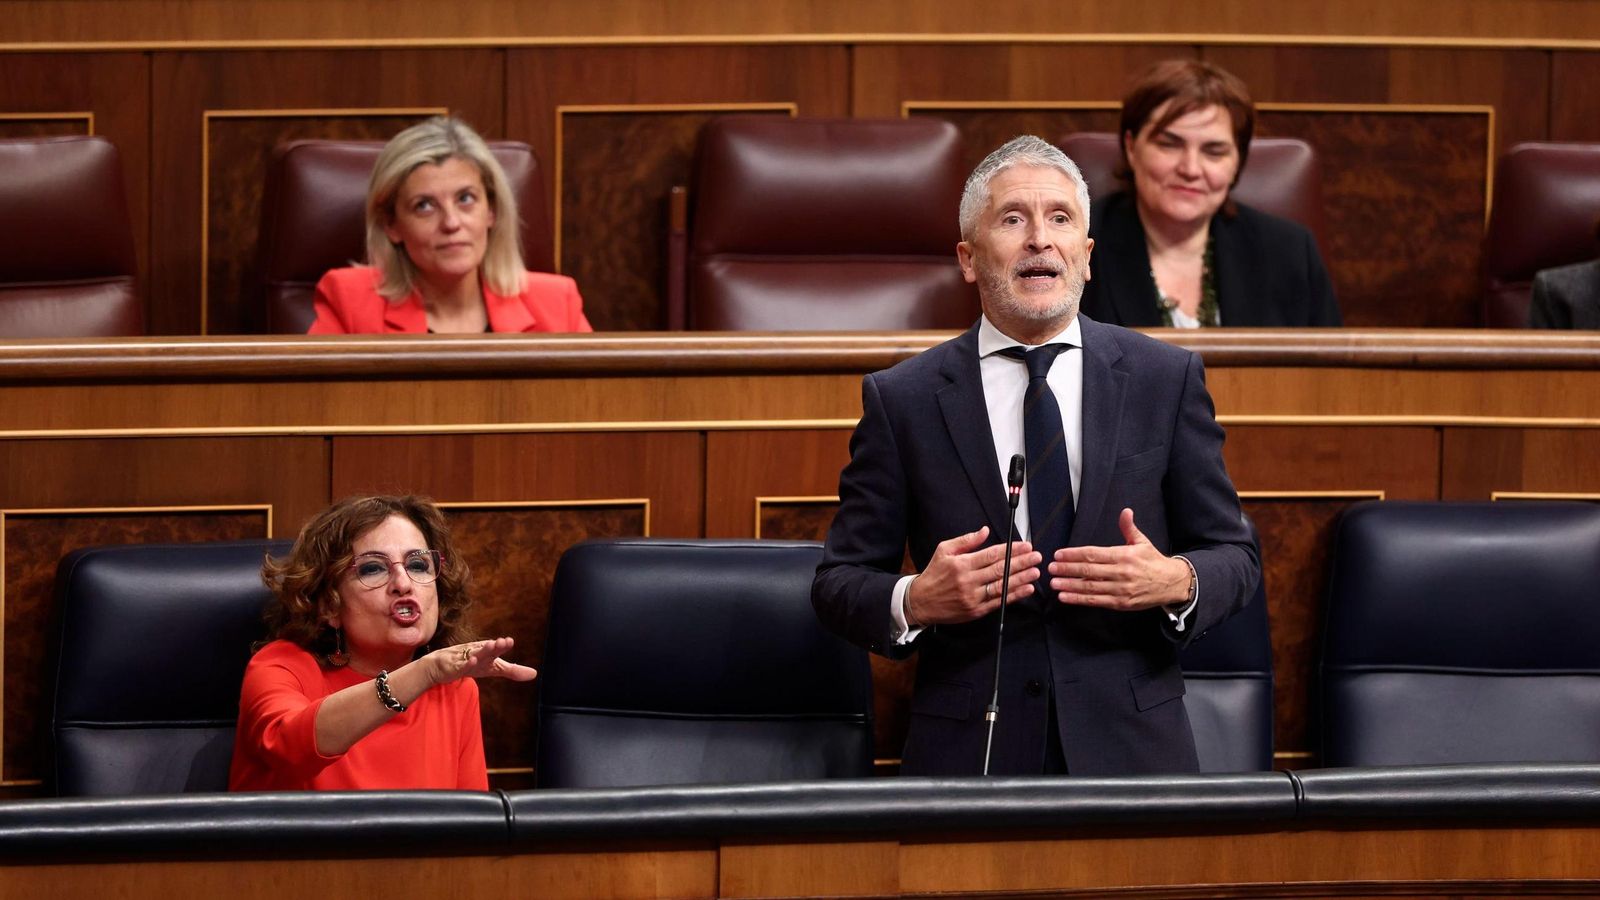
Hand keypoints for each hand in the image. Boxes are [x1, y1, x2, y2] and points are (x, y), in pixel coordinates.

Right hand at [429, 637, 537, 684]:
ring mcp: (465, 659)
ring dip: (482, 651)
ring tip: (490, 645)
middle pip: (487, 649)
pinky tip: (472, 661)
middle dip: (494, 646)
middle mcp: (477, 653)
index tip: (510, 641)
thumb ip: (512, 670)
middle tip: (503, 641)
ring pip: (474, 654)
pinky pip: (460, 665)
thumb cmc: (471, 664)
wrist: (441, 666)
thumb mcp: (493, 668)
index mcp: (488, 654)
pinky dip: (466, 663)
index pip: (496, 649)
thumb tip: (535, 674)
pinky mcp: (454, 667)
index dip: (502, 646)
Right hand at [907, 526, 1040, 626]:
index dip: (1011, 550)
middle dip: (1021, 562)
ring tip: (1036, 572)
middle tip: (1036, 556)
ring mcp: (973, 597)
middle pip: (1000, 570)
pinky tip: (1026, 589)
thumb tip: (985, 530)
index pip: (991, 555)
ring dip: (1021, 579)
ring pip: (1002, 586)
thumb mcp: (944, 550)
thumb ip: (966, 541)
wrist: (920, 602)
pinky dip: (1015, 595)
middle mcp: (968, 581)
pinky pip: (998, 602)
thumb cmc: (934, 574)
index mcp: (961, 564)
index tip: (1025, 546)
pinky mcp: (976, 611)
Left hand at [1050, 508, 1188, 610]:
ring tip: (1053, 583)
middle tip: (1050, 568)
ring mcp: (1120, 589)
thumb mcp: (1142, 542)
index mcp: (1124, 555)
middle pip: (1089, 571)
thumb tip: (1125, 511)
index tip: (1059, 554)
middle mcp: (1121, 572)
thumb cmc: (1153, 561)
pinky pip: (1096, 601)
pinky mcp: (1121, 603)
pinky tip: (1065, 597)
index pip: (1093, 554)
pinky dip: (1079, 600)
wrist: (1172, 584)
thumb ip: (1129, 528)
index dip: (1074, 554)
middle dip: (1067, 569)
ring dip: (1069, 585)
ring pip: (1090, 587)